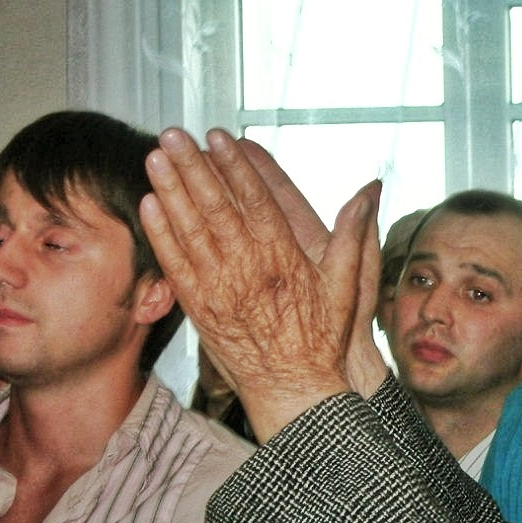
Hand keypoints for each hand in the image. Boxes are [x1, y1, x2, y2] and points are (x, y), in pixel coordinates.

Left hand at [140, 127, 381, 440]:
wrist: (294, 388)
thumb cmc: (323, 337)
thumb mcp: (348, 284)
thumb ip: (354, 233)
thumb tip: (371, 190)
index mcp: (284, 258)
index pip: (254, 200)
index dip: (234, 166)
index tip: (218, 137)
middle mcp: (249, 269)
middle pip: (215, 207)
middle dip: (192, 167)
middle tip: (173, 134)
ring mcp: (220, 288)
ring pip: (190, 230)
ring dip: (170, 191)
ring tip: (156, 157)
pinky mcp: (200, 307)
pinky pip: (175, 264)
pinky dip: (161, 234)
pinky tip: (150, 205)